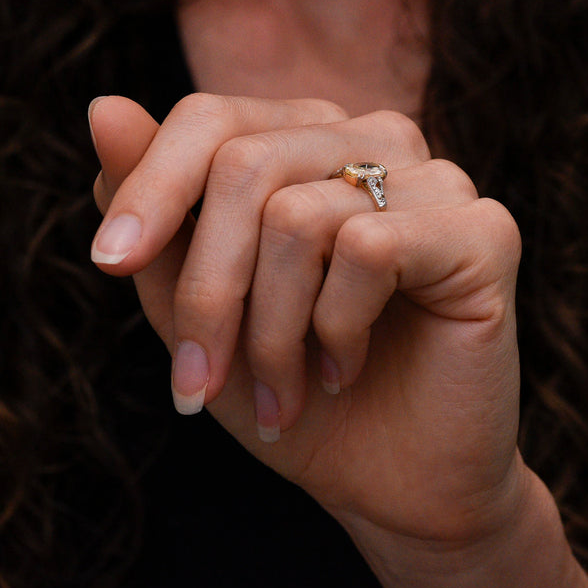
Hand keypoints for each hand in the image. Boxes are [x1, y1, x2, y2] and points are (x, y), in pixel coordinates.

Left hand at [88, 94, 587, 587]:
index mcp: (307, 141)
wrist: (389, 482)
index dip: (150, 187)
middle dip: (208, 290)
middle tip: (197, 383)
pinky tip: (346, 368)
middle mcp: (374, 140)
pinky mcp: (484, 229)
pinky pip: (369, 248)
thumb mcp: (195, 302)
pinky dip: (337, 328)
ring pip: (298, 215)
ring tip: (282, 394)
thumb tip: (103, 106)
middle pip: (246, 165)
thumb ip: (154, 208)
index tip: (108, 263)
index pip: (211, 118)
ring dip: (271, 332)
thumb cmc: (289, 386)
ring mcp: (436, 178)